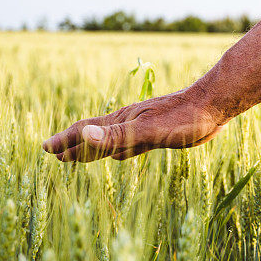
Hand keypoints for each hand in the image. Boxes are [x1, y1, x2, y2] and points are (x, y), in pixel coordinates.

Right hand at [42, 86, 224, 161]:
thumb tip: (82, 136)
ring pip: (112, 141)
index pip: (86, 132)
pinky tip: (122, 155)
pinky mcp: (160, 134)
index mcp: (122, 122)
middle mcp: (129, 123)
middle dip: (74, 145)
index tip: (46, 148)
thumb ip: (116, 136)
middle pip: (94, 136)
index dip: (65, 141)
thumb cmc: (184, 119)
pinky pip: (132, 145)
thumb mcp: (148, 131)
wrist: (215, 104)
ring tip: (81, 154)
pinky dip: (120, 151)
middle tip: (55, 154)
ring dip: (94, 148)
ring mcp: (144, 127)